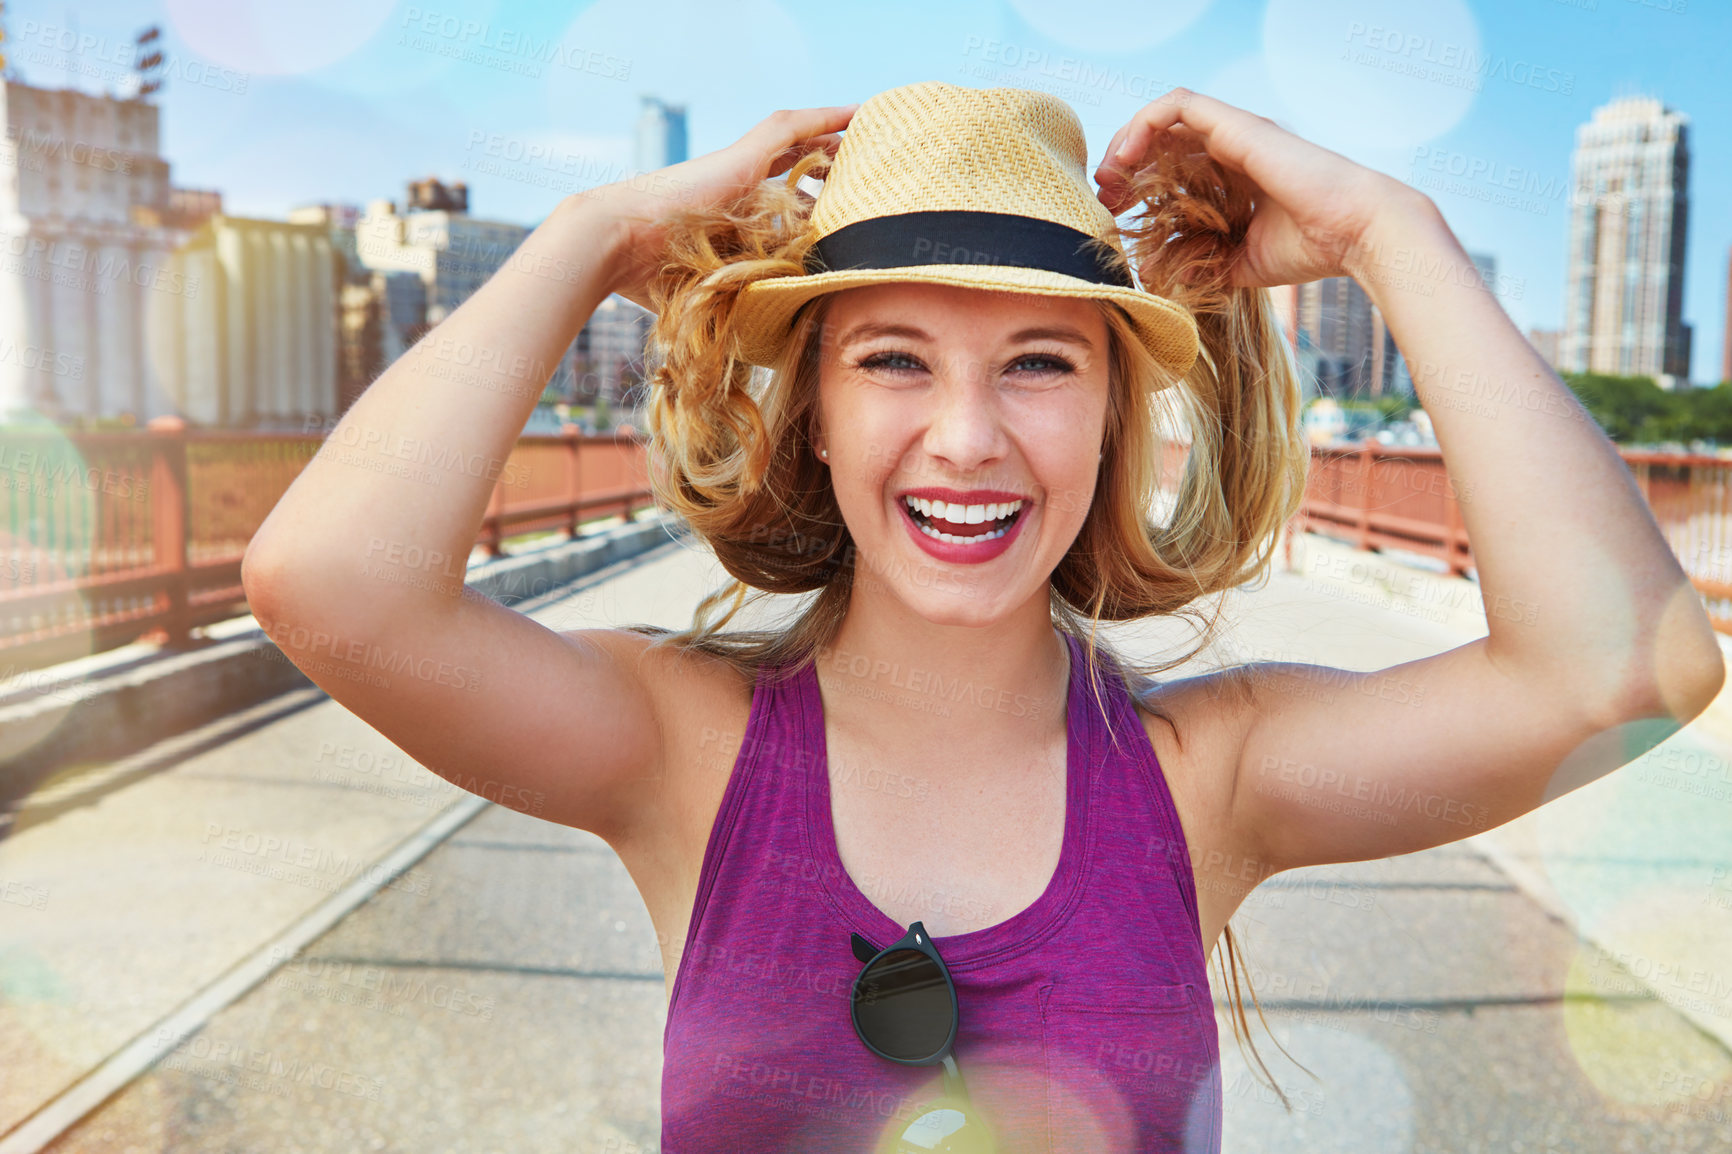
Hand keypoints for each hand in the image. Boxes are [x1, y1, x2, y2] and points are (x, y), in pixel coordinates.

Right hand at [583, 104, 856, 308]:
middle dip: (820, 168)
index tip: (822, 209)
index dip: (797, 200)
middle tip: (857, 174)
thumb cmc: (642, 278)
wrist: (610, 243)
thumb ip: (726, 303)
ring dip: (829, 142)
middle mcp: (730, 184)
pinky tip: (857, 112)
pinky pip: (792, 130)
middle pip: (785, 167)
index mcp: (720, 212)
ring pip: (794, 144)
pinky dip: (825, 119)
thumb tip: (751, 354)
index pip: (767, 200)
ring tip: (866, 143)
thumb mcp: (699, 293)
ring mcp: (735, 168)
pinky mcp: (740, 158)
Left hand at [1092, 89, 1432, 287]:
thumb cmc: (1311, 248)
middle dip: (1124, 167)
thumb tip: (1164, 277)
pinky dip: (1143, 124)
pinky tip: (1127, 158)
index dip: (1138, 186)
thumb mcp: (1242, 263)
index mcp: (1233, 176)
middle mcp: (1232, 147)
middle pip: (1161, 142)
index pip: (1172, 167)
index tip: (1118, 214)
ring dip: (1126, 144)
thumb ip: (1206, 264)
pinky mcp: (1235, 125)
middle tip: (1106, 199)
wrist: (1355, 232)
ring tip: (1110, 178)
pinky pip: (1178, 105)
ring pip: (1163, 119)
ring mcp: (1234, 132)